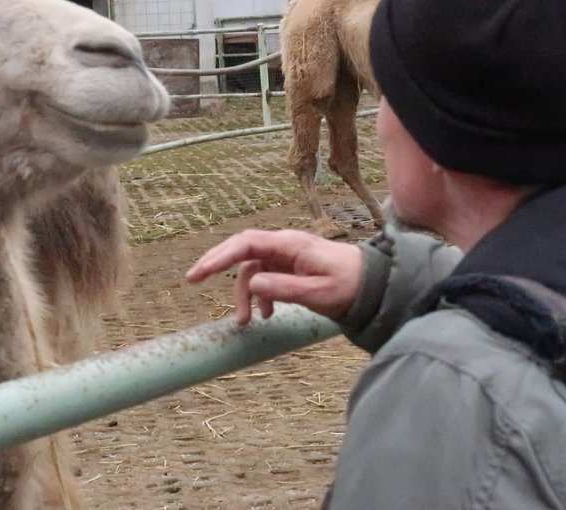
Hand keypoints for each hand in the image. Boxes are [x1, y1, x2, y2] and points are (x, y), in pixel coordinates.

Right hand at [185, 229, 362, 324]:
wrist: (373, 286)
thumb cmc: (349, 285)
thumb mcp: (318, 292)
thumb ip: (284, 288)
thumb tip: (251, 285)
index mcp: (289, 244)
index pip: (246, 244)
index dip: (220, 256)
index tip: (200, 273)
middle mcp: (283, 245)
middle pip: (241, 249)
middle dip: (216, 263)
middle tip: (192, 280)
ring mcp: (285, 256)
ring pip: (251, 269)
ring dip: (243, 294)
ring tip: (245, 321)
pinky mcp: (289, 268)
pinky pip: (264, 278)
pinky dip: (259, 296)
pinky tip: (266, 314)